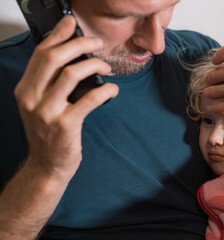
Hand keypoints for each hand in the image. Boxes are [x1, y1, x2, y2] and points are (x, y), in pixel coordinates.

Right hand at [14, 15, 118, 177]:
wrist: (47, 166)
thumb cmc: (48, 134)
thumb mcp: (39, 105)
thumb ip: (49, 83)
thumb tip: (72, 58)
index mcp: (25, 90)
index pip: (41, 54)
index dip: (58, 35)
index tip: (72, 24)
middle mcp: (32, 98)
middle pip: (54, 58)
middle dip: (79, 44)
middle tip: (97, 43)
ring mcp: (48, 112)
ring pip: (71, 74)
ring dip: (94, 65)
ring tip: (106, 67)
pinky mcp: (66, 125)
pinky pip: (89, 99)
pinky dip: (105, 89)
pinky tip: (112, 89)